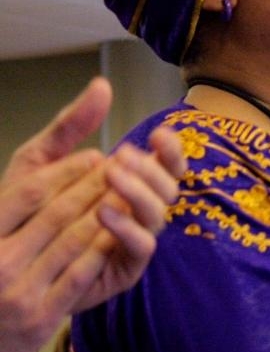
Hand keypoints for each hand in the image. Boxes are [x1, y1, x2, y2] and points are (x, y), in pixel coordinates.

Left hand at [0, 78, 184, 351]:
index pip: (169, 164)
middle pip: (170, 187)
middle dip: (152, 169)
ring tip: (111, 176)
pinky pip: (142, 246)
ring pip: (159, 214)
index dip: (172, 150)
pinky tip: (103, 211)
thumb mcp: (44, 158)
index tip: (158, 135)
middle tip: (123, 156)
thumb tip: (102, 85)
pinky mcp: (126, 266)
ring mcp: (137, 237)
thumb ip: (73, 124)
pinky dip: (127, 227)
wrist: (6, 256)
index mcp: (133, 183)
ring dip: (140, 192)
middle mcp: (141, 209)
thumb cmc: (25, 208)